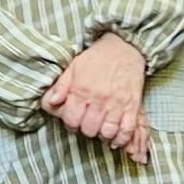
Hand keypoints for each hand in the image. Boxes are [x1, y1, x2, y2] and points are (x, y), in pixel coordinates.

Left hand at [40, 33, 150, 158]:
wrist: (125, 46)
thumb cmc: (97, 58)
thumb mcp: (74, 67)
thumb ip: (61, 86)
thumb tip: (51, 103)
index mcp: (81, 90)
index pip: (71, 120)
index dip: (71, 124)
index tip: (74, 121)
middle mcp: (98, 99)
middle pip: (89, 129)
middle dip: (86, 129)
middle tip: (88, 123)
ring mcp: (116, 104)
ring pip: (107, 132)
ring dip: (103, 134)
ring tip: (102, 128)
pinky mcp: (132, 105)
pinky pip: (127, 130)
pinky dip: (121, 138)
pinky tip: (116, 136)